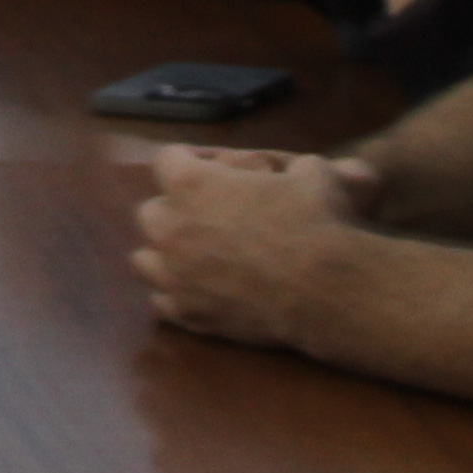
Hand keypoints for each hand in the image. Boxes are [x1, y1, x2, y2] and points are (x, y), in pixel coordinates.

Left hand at [130, 144, 368, 347]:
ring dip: (166, 253)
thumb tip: (294, 171)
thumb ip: (286, 167)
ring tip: (195, 257)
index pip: (166, 159)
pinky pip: (161, 302)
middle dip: (175, 210)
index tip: (212, 168)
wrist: (327, 288)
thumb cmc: (317, 219)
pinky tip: (199, 292)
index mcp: (190, 183)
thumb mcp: (310, 171)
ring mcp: (174, 275)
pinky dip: (175, 295)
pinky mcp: (188, 313)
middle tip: (208, 217)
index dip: (191, 160)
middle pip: (151, 211)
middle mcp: (170, 228)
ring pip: (144, 259)